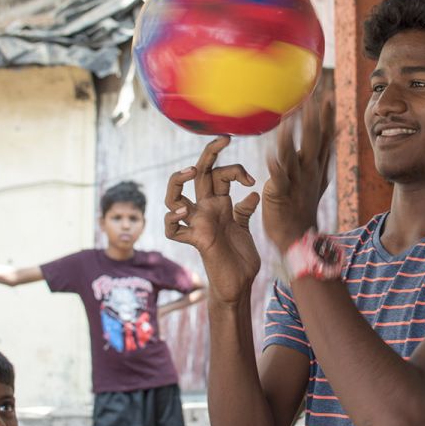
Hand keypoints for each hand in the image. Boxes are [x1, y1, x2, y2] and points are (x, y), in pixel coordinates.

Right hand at [164, 136, 260, 305]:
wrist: (239, 285)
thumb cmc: (240, 259)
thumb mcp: (244, 228)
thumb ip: (243, 210)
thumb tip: (252, 192)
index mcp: (219, 204)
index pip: (218, 174)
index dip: (234, 168)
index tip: (251, 179)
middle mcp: (205, 210)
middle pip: (198, 175)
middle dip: (208, 154)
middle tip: (223, 140)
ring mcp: (198, 224)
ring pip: (174, 197)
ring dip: (179, 181)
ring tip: (192, 172)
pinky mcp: (196, 241)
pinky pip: (173, 230)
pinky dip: (172, 220)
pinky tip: (183, 212)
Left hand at [263, 89, 334, 252]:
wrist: (298, 236)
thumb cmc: (304, 205)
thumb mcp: (320, 176)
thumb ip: (326, 152)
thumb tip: (337, 128)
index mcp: (317, 166)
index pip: (324, 137)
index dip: (327, 117)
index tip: (328, 96)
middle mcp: (309, 171)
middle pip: (313, 142)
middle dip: (313, 120)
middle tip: (313, 99)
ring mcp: (296, 181)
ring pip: (295, 155)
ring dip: (293, 136)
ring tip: (290, 118)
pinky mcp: (281, 193)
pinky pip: (279, 177)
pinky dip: (276, 166)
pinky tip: (271, 155)